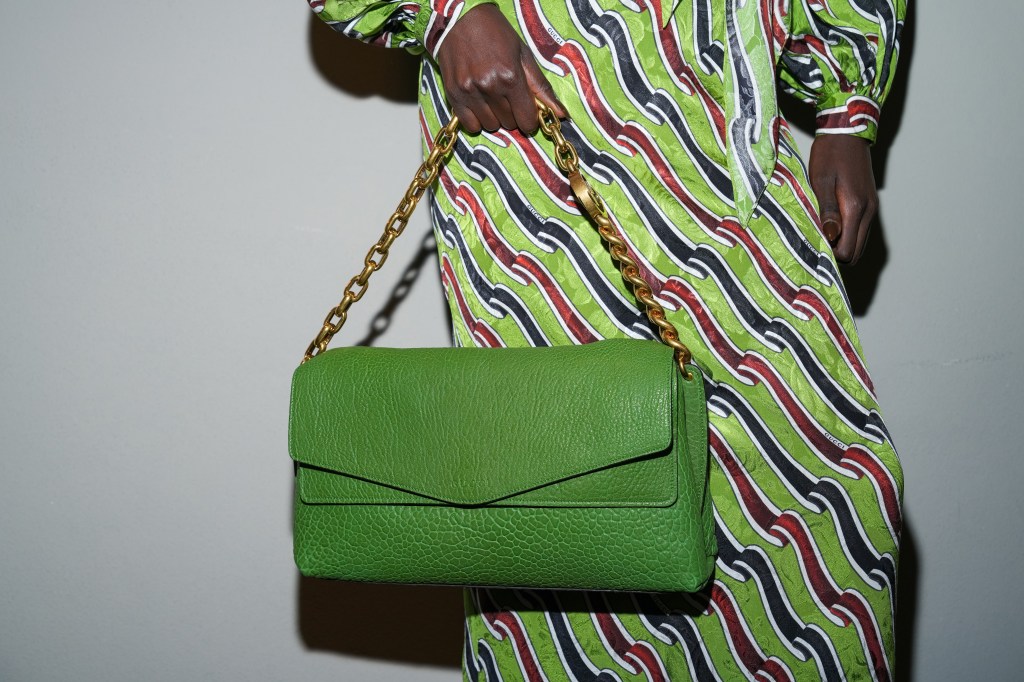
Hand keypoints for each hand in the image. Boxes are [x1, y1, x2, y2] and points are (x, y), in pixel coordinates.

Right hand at [434, 4, 565, 134]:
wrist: (459, 19)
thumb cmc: (494, 33)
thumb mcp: (523, 54)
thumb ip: (541, 87)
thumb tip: (561, 114)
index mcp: (511, 76)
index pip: (527, 119)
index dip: (530, 120)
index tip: (527, 113)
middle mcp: (490, 86)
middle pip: (510, 123)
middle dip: (513, 115)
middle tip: (508, 97)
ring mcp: (469, 92)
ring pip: (490, 126)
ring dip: (495, 117)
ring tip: (492, 98)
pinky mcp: (453, 94)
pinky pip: (470, 125)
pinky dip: (477, 120)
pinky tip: (479, 105)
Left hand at [808, 135, 877, 264]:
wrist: (847, 134)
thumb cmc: (829, 155)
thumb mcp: (821, 181)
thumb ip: (827, 210)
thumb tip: (831, 237)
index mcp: (856, 208)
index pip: (847, 250)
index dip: (829, 253)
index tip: (812, 242)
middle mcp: (868, 212)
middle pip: (855, 253)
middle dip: (836, 253)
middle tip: (814, 240)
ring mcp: (872, 208)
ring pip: (859, 243)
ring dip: (842, 245)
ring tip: (821, 232)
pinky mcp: (870, 204)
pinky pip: (861, 231)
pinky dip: (848, 235)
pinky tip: (831, 224)